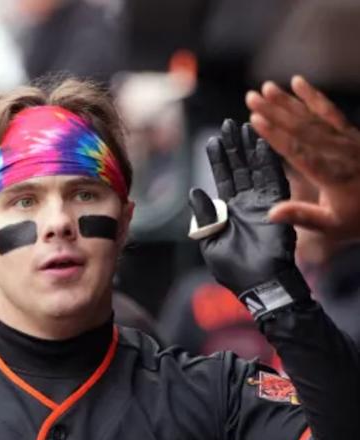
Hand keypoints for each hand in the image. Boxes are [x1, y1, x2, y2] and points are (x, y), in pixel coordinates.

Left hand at [188, 119, 309, 318]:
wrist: (258, 283)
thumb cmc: (233, 269)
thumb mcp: (210, 241)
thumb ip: (204, 216)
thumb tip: (194, 191)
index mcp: (228, 210)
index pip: (223, 178)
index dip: (218, 159)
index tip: (213, 139)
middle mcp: (245, 202)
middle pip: (239, 167)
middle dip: (234, 146)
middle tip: (229, 123)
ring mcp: (262, 202)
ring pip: (256, 169)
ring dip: (250, 148)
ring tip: (246, 126)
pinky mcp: (277, 206)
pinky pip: (273, 180)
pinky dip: (268, 162)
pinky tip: (263, 145)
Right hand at [246, 76, 359, 245]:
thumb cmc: (357, 216)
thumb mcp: (333, 225)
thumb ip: (303, 216)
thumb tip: (272, 213)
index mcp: (334, 175)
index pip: (300, 152)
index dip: (277, 135)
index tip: (256, 120)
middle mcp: (341, 152)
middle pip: (304, 128)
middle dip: (276, 111)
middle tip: (251, 97)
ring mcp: (348, 139)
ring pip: (315, 116)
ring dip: (289, 101)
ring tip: (267, 87)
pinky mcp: (351, 132)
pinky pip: (331, 111)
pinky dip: (314, 96)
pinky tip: (298, 82)